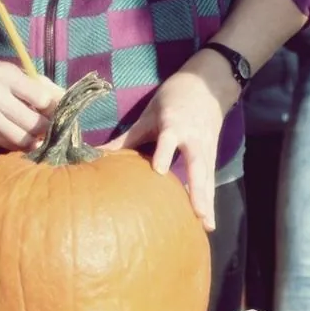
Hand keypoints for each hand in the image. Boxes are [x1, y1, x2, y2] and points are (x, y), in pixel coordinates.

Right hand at [0, 58, 64, 150]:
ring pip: (23, 139)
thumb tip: (69, 105)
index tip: (61, 112)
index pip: (42, 99)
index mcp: (6, 76)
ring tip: (45, 136)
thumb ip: (46, 87)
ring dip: (39, 141)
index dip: (55, 108)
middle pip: (34, 123)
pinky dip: (23, 145)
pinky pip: (10, 145)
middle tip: (57, 128)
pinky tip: (28, 139)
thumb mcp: (20, 73)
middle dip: (50, 128)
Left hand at [100, 58, 232, 231]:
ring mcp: (206, 150)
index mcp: (174, 124)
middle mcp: (194, 140)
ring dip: (207, 201)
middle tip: (198, 212)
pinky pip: (209, 181)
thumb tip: (97, 155)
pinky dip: (208, 199)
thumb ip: (128, 139)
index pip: (169, 140)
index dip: (165, 153)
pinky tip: (207, 221)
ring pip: (207, 178)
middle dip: (198, 190)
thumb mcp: (149, 115)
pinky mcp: (212, 158)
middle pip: (197, 167)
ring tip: (207, 225)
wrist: (208, 86)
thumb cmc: (174, 99)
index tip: (158, 170)